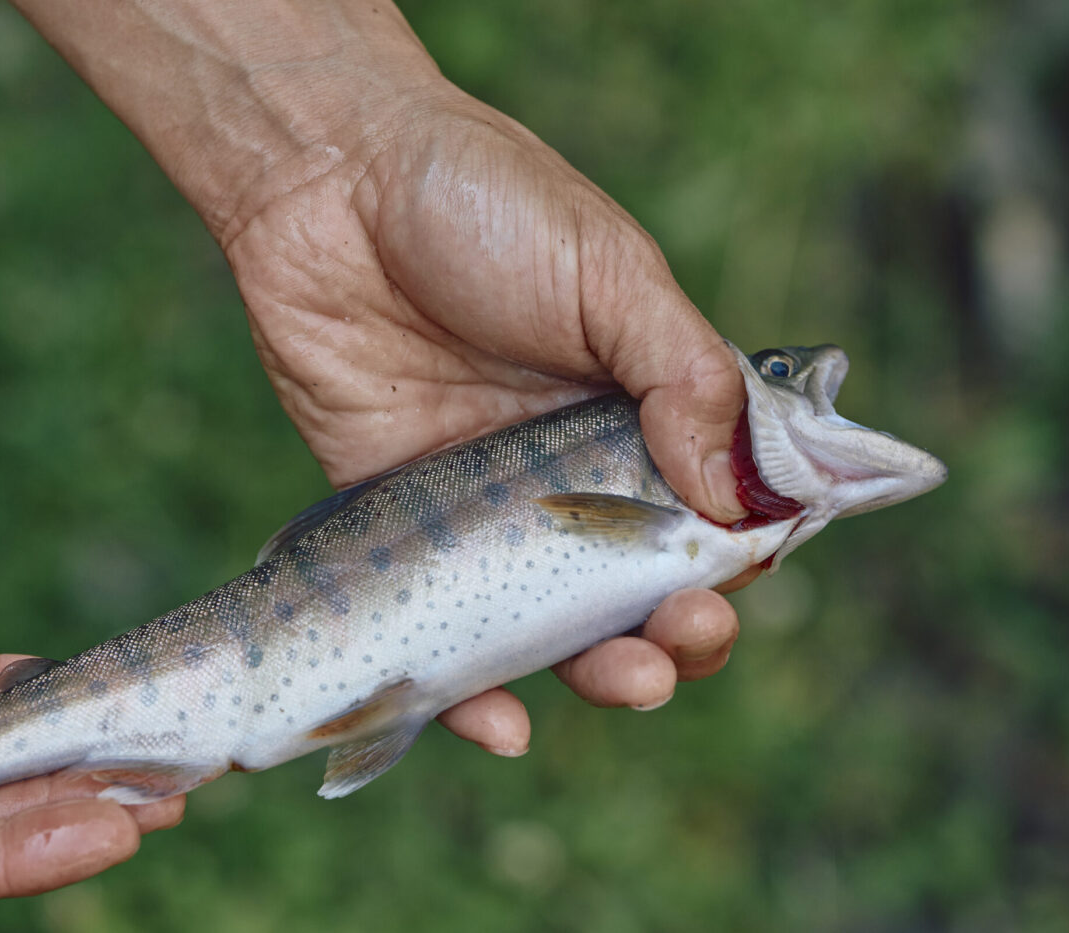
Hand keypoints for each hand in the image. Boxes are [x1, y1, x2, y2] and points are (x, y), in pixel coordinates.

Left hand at [220, 89, 753, 753]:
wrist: (325, 182)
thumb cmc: (480, 199)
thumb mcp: (607, 269)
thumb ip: (682, 374)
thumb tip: (743, 498)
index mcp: (639, 404)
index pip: (714, 507)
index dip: (738, 557)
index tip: (738, 580)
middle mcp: (569, 466)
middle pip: (641, 581)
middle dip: (678, 628)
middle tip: (682, 637)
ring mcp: (487, 502)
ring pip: (553, 621)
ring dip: (599, 672)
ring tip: (628, 683)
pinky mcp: (400, 522)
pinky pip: (441, 623)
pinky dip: (471, 690)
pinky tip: (499, 723)